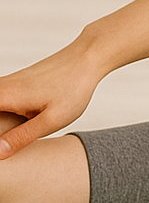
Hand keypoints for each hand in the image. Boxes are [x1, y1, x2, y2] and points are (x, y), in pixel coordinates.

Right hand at [0, 41, 103, 159]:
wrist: (87, 58)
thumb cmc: (73, 88)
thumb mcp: (51, 120)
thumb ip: (22, 137)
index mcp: (6, 96)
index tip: (2, 145)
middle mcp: (2, 86)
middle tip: (9, 142)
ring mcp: (8, 83)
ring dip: (1, 124)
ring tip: (10, 138)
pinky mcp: (15, 83)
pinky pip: (0, 99)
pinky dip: (2, 114)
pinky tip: (11, 128)